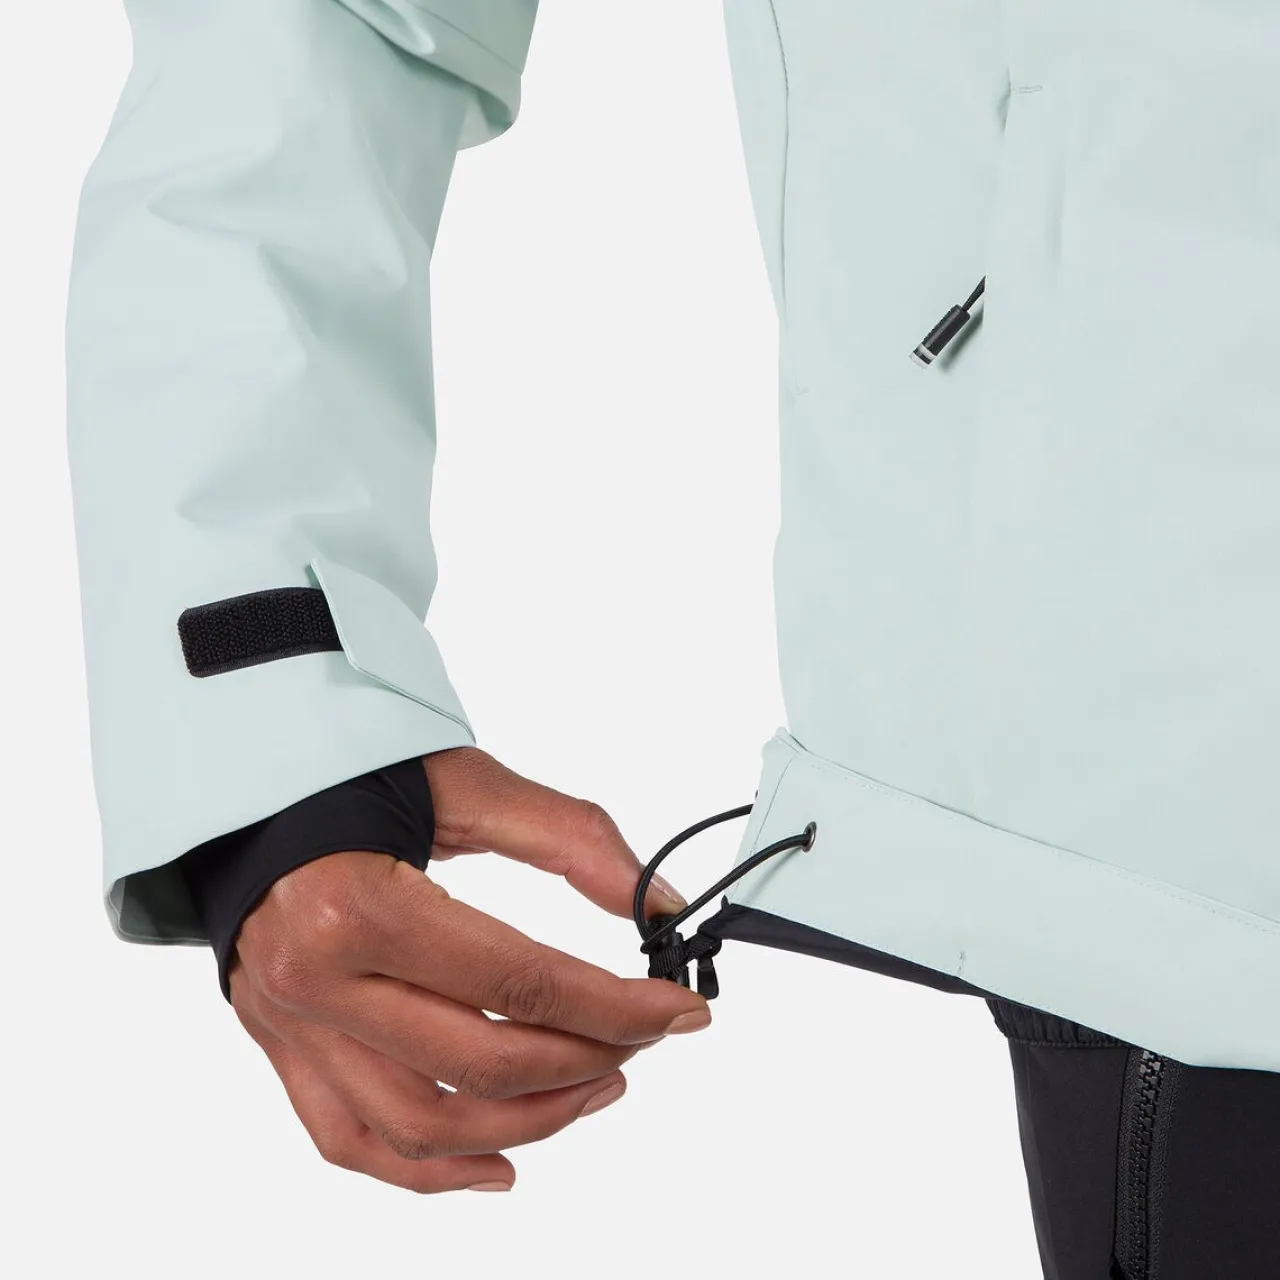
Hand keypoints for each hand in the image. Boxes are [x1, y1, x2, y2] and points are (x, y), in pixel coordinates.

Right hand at [229, 747, 706, 1192]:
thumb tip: (657, 900)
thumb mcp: (466, 785)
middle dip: (587, 1058)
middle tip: (644, 1037)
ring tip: (597, 1088)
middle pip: (479, 1062)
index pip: (518, 982)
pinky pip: (353, 1141)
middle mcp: (314, 980)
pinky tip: (502, 1163)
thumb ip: (569, 837)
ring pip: (421, 1125)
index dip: (616, 1005)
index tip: (680, 1009)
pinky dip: (431, 1170)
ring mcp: (289, 1026)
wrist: (249, 787)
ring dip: (528, 1122)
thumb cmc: (352, 769)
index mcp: (358, 905)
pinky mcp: (281, 1048)